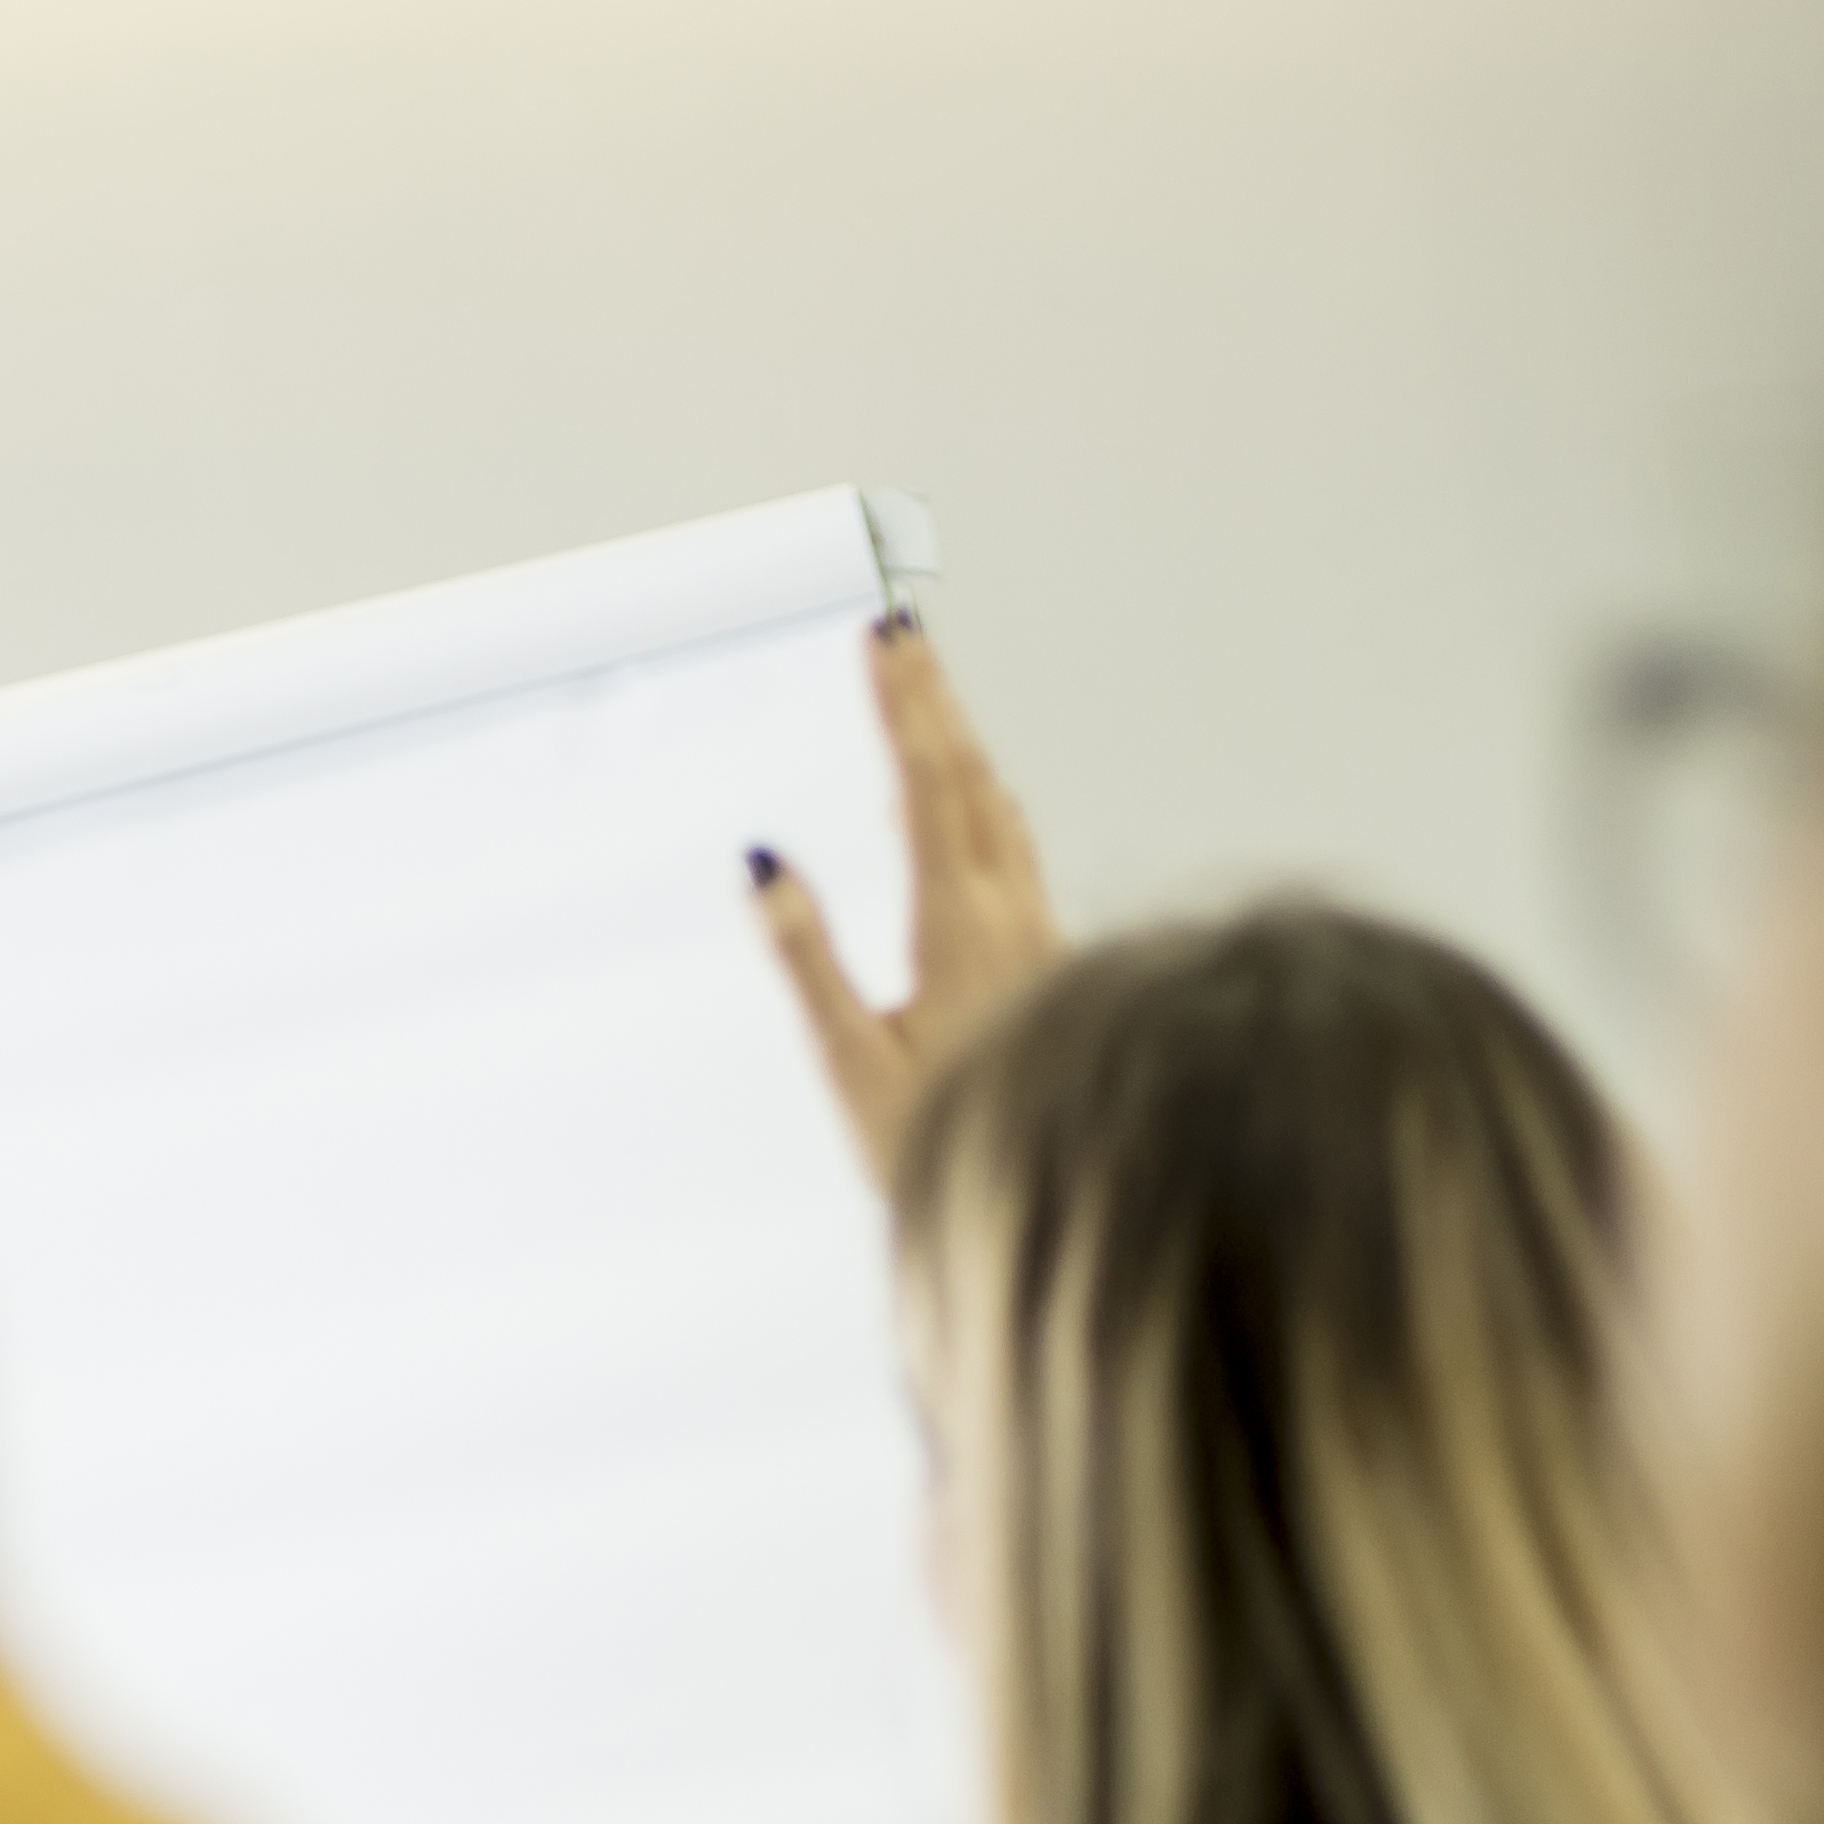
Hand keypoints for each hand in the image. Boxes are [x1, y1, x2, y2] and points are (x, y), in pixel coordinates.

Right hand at [755, 624, 1065, 1187]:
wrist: (1058, 1190)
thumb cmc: (941, 1143)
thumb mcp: (850, 1061)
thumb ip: (806, 958)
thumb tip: (764, 862)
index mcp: (958, 927)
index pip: (927, 786)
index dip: (903, 706)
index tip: (884, 636)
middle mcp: (1011, 917)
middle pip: (971, 781)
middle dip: (934, 703)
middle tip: (904, 633)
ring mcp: (1039, 937)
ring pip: (1002, 815)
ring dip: (962, 749)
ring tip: (929, 699)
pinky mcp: (1050, 962)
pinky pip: (1014, 856)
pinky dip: (981, 806)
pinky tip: (963, 815)